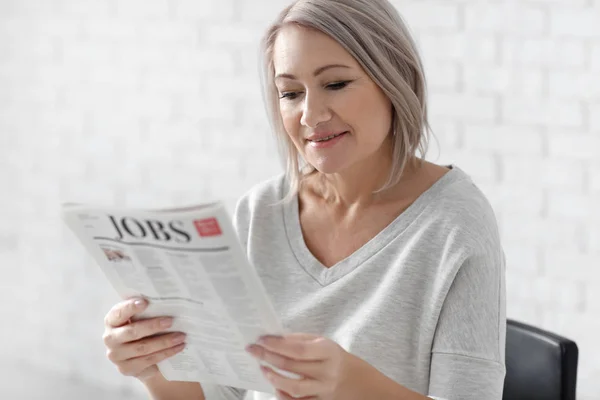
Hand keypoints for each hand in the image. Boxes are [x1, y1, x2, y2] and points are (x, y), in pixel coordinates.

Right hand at [102, 298, 186, 381]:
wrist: (136, 355)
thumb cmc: (139, 328)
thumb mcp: (138, 317)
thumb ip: (145, 310)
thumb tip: (167, 300)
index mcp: (112, 321)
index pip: (119, 313)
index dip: (130, 307)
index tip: (145, 302)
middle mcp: (110, 338)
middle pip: (132, 332)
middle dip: (153, 326)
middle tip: (171, 321)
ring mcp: (117, 356)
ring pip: (143, 348)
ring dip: (164, 342)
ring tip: (181, 336)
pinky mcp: (126, 368)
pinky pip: (149, 360)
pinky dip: (166, 353)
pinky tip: (178, 347)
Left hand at [245, 333, 361, 399]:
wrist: (356, 380)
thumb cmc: (334, 357)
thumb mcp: (322, 342)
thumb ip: (299, 340)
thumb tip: (274, 339)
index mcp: (328, 351)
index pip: (298, 348)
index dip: (277, 344)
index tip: (261, 340)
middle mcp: (327, 371)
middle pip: (292, 366)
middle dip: (268, 357)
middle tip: (253, 351)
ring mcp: (324, 390)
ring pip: (294, 388)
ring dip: (274, 378)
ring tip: (263, 369)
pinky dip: (284, 396)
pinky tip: (276, 387)